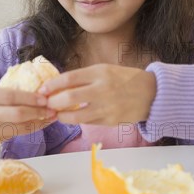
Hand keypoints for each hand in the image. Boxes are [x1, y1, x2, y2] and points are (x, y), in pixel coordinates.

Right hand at [0, 84, 57, 149]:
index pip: (11, 97)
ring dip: (37, 124)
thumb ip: (3, 93)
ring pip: (17, 129)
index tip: (46, 98)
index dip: (31, 99)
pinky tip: (38, 124)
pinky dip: (26, 130)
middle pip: (16, 115)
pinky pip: (12, 135)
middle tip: (53, 110)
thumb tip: (33, 93)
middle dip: (38, 113)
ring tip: (51, 118)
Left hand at [38, 64, 156, 125]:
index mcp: (100, 72)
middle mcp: (103, 88)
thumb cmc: (125, 79)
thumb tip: (58, 86)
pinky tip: (73, 117)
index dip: (51, 85)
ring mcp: (107, 106)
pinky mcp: (110, 120)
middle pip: (68, 97)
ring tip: (57, 114)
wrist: (151, 94)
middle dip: (52, 102)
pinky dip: (77, 120)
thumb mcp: (105, 70)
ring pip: (75, 115)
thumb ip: (84, 77)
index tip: (42, 90)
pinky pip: (87, 122)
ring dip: (61, 116)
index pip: (68, 78)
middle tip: (47, 104)